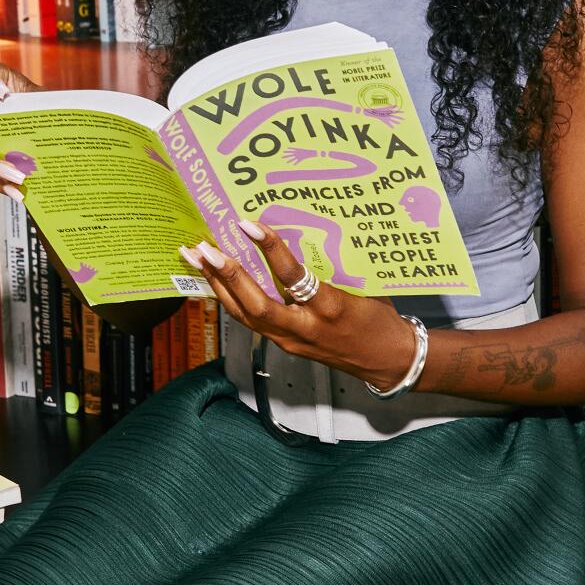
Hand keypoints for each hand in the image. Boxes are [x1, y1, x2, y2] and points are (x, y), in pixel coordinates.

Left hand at [184, 220, 420, 392]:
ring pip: (245, 316)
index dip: (270, 250)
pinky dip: (230, 298)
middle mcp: (306, 328)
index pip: (294, 277)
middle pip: (256, 306)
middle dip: (228, 276)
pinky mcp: (285, 345)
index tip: (249, 225)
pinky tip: (215, 280)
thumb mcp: (362, 286)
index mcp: (330, 308)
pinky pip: (251, 321)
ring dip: (218, 286)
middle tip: (205, 248)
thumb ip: (331, 265)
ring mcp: (291, 340)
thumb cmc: (379, 318)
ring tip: (196, 258)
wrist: (387, 360)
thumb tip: (302, 230)